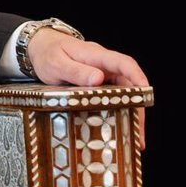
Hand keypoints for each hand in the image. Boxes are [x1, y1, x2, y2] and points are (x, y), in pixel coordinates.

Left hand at [26, 29, 149, 147]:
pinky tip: (121, 127)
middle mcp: (103, 64)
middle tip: (139, 132)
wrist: (39, 48)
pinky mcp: (98, 83)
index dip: (137, 77)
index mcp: (95, 55)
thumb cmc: (47, 54)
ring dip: (131, 113)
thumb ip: (76, 71)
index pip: (123, 63)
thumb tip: (98, 78)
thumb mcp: (56, 63)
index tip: (146, 94)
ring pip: (124, 93)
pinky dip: (119, 111)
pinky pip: (114, 97)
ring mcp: (102, 74)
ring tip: (134, 138)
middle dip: (138, 107)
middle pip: (129, 84)